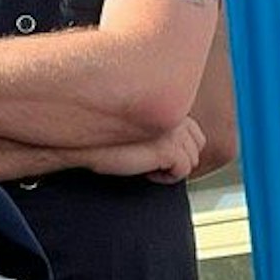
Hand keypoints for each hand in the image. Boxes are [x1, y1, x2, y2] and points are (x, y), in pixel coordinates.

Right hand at [82, 117, 205, 183]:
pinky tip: (146, 172)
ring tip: (147, 167)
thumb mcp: (134, 123)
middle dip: (180, 157)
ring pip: (191, 160)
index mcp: (167, 102)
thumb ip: (155, 123)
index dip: (179, 146)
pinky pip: (182, 171)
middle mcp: (174, 113)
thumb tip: (172, 145)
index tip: (158, 154)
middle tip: (155, 163)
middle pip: (197, 145)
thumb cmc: (99, 135)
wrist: (81, 142)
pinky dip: (166, 177)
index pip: (194, 129)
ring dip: (171, 167)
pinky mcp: (168, 148)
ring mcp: (174, 131)